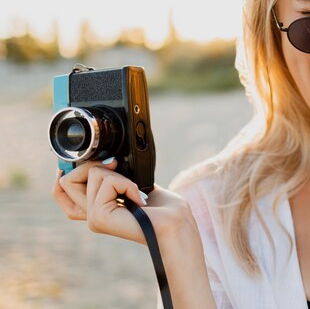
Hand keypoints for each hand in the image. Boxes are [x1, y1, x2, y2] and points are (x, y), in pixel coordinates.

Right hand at [52, 158, 192, 244]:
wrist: (174, 223)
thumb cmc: (162, 208)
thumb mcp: (135, 184)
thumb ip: (115, 175)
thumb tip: (105, 159)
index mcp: (97, 207)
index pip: (62, 191)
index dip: (64, 173)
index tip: (83, 160)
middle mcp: (91, 215)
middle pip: (69, 179)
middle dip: (93, 165)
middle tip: (118, 168)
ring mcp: (93, 217)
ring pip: (93, 174)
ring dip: (120, 175)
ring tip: (135, 191)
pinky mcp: (98, 217)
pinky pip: (108, 181)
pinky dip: (127, 183)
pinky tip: (138, 198)